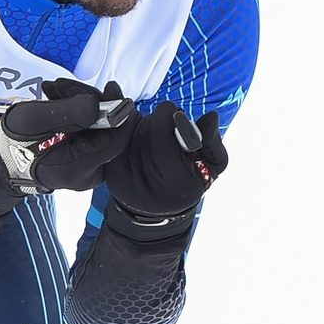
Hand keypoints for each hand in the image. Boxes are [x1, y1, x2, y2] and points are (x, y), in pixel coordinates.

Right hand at [0, 78, 132, 215]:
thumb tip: (98, 103)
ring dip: (81, 103)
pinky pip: (91, 131)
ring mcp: (89, 166)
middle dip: (91, 101)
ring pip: (100, 128)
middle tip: (63, 86)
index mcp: (77, 167)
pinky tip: (57, 99)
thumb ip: (66, 111)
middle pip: (109, 131)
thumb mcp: (32, 119)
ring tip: (54, 90)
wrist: (2, 159)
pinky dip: (78, 113)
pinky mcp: (86, 157)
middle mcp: (89, 172)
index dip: (117, 110)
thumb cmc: (13, 141)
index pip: (115, 139)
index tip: (110, 86)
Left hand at [101, 104, 227, 231]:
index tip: (175, 113)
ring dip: (145, 124)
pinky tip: (142, 137)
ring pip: (132, 132)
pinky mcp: (111, 173)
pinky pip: (119, 139)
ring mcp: (124, 179)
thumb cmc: (188, 184)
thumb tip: (211, 117)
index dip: (169, 117)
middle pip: (147, 131)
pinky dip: (131, 131)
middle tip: (168, 122)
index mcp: (175, 183)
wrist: (158, 210)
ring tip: (156, 134)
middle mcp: (147, 183)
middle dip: (158, 120)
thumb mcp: (211, 169)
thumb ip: (212, 142)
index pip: (163, 139)